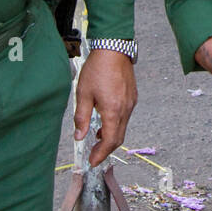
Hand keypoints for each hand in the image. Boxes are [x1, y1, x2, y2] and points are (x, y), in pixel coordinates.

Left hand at [73, 48, 137, 166]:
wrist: (113, 49)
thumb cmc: (97, 69)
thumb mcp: (83, 94)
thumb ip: (82, 117)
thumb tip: (79, 136)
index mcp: (113, 111)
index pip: (110, 141)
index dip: (101, 154)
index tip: (92, 161)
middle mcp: (125, 109)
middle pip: (118, 138)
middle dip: (106, 149)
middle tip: (94, 155)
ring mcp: (131, 102)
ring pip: (123, 127)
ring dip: (111, 136)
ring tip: (97, 138)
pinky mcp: (132, 96)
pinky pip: (125, 116)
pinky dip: (116, 124)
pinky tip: (105, 121)